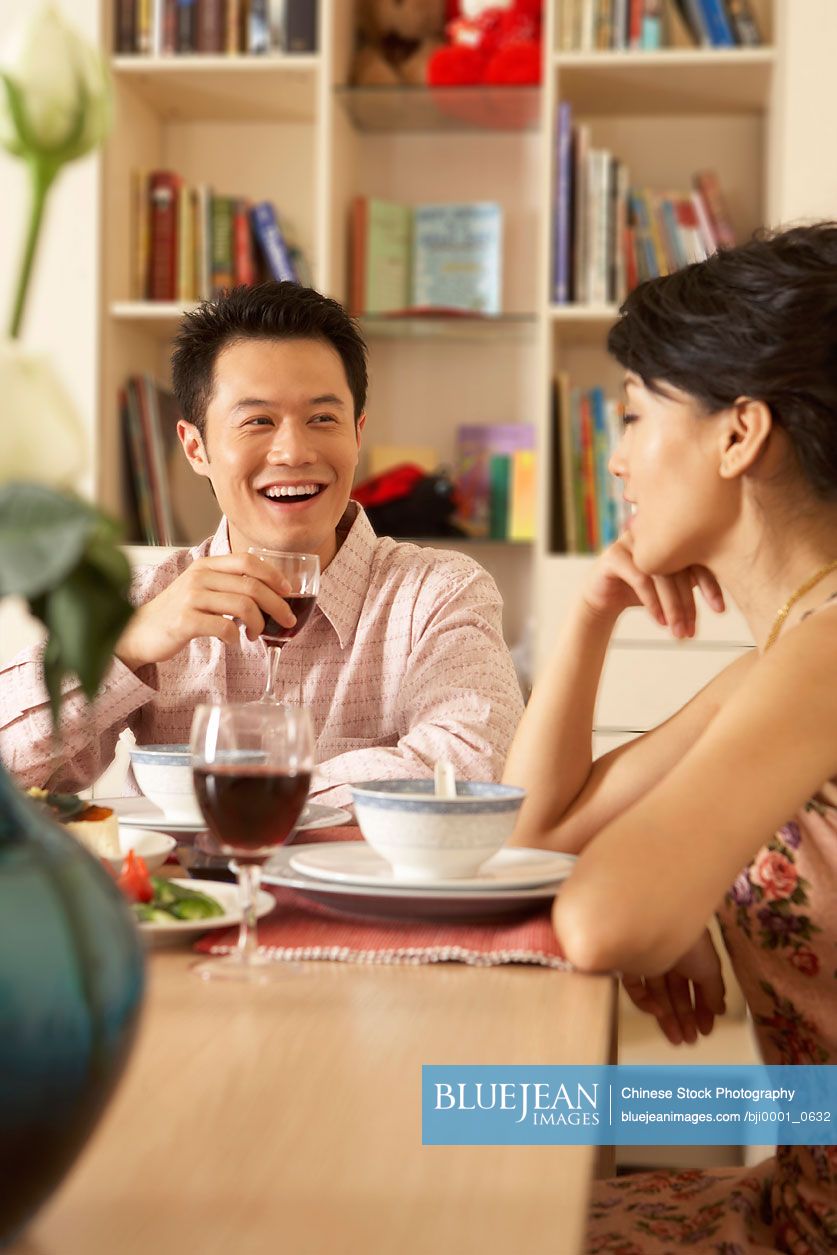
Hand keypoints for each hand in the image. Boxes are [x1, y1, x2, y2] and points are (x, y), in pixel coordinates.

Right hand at [115, 554, 296, 669]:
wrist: (139, 631)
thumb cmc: (177, 612)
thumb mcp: (201, 589)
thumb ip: (228, 585)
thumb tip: (270, 595)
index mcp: (206, 565)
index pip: (248, 561)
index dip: (273, 576)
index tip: (288, 592)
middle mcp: (199, 577)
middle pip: (252, 586)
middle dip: (277, 605)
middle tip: (288, 620)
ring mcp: (191, 598)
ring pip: (243, 606)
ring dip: (259, 624)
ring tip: (256, 635)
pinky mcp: (185, 621)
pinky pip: (224, 627)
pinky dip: (236, 637)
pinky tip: (235, 642)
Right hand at [581, 532, 724, 639]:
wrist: (603, 599)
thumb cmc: (644, 592)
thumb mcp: (674, 585)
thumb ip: (695, 578)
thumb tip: (737, 585)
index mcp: (673, 535)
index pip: (699, 556)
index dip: (711, 584)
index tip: (720, 610)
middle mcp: (654, 533)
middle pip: (680, 567)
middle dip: (688, 604)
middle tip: (692, 631)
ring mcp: (632, 540)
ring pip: (661, 575)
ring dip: (672, 608)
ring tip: (677, 633)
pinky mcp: (613, 554)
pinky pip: (640, 578)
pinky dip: (652, 603)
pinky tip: (659, 622)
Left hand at [621, 929, 726, 1045]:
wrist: (657, 925)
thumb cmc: (689, 941)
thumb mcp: (710, 967)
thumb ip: (715, 991)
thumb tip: (720, 1010)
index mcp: (691, 954)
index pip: (696, 985)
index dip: (702, 1007)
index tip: (706, 1029)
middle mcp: (669, 957)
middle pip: (676, 993)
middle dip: (685, 1017)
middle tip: (690, 1039)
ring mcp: (648, 960)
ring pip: (657, 994)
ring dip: (668, 1017)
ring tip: (677, 1038)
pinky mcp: (627, 963)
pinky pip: (636, 988)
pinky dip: (646, 1002)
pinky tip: (659, 1012)